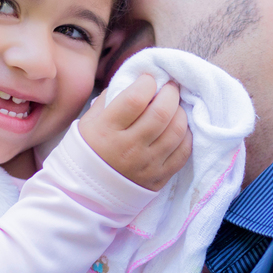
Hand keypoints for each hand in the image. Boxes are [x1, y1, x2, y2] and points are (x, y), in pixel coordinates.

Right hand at [79, 74, 191, 190]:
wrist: (87, 193)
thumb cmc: (89, 150)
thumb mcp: (89, 121)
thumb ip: (111, 98)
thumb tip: (136, 80)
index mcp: (106, 130)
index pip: (135, 99)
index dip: (147, 83)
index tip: (148, 79)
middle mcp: (128, 148)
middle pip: (161, 113)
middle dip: (170, 93)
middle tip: (170, 87)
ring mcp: (146, 165)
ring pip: (176, 131)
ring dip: (180, 112)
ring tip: (175, 106)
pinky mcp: (159, 178)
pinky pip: (183, 152)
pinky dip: (185, 135)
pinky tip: (178, 128)